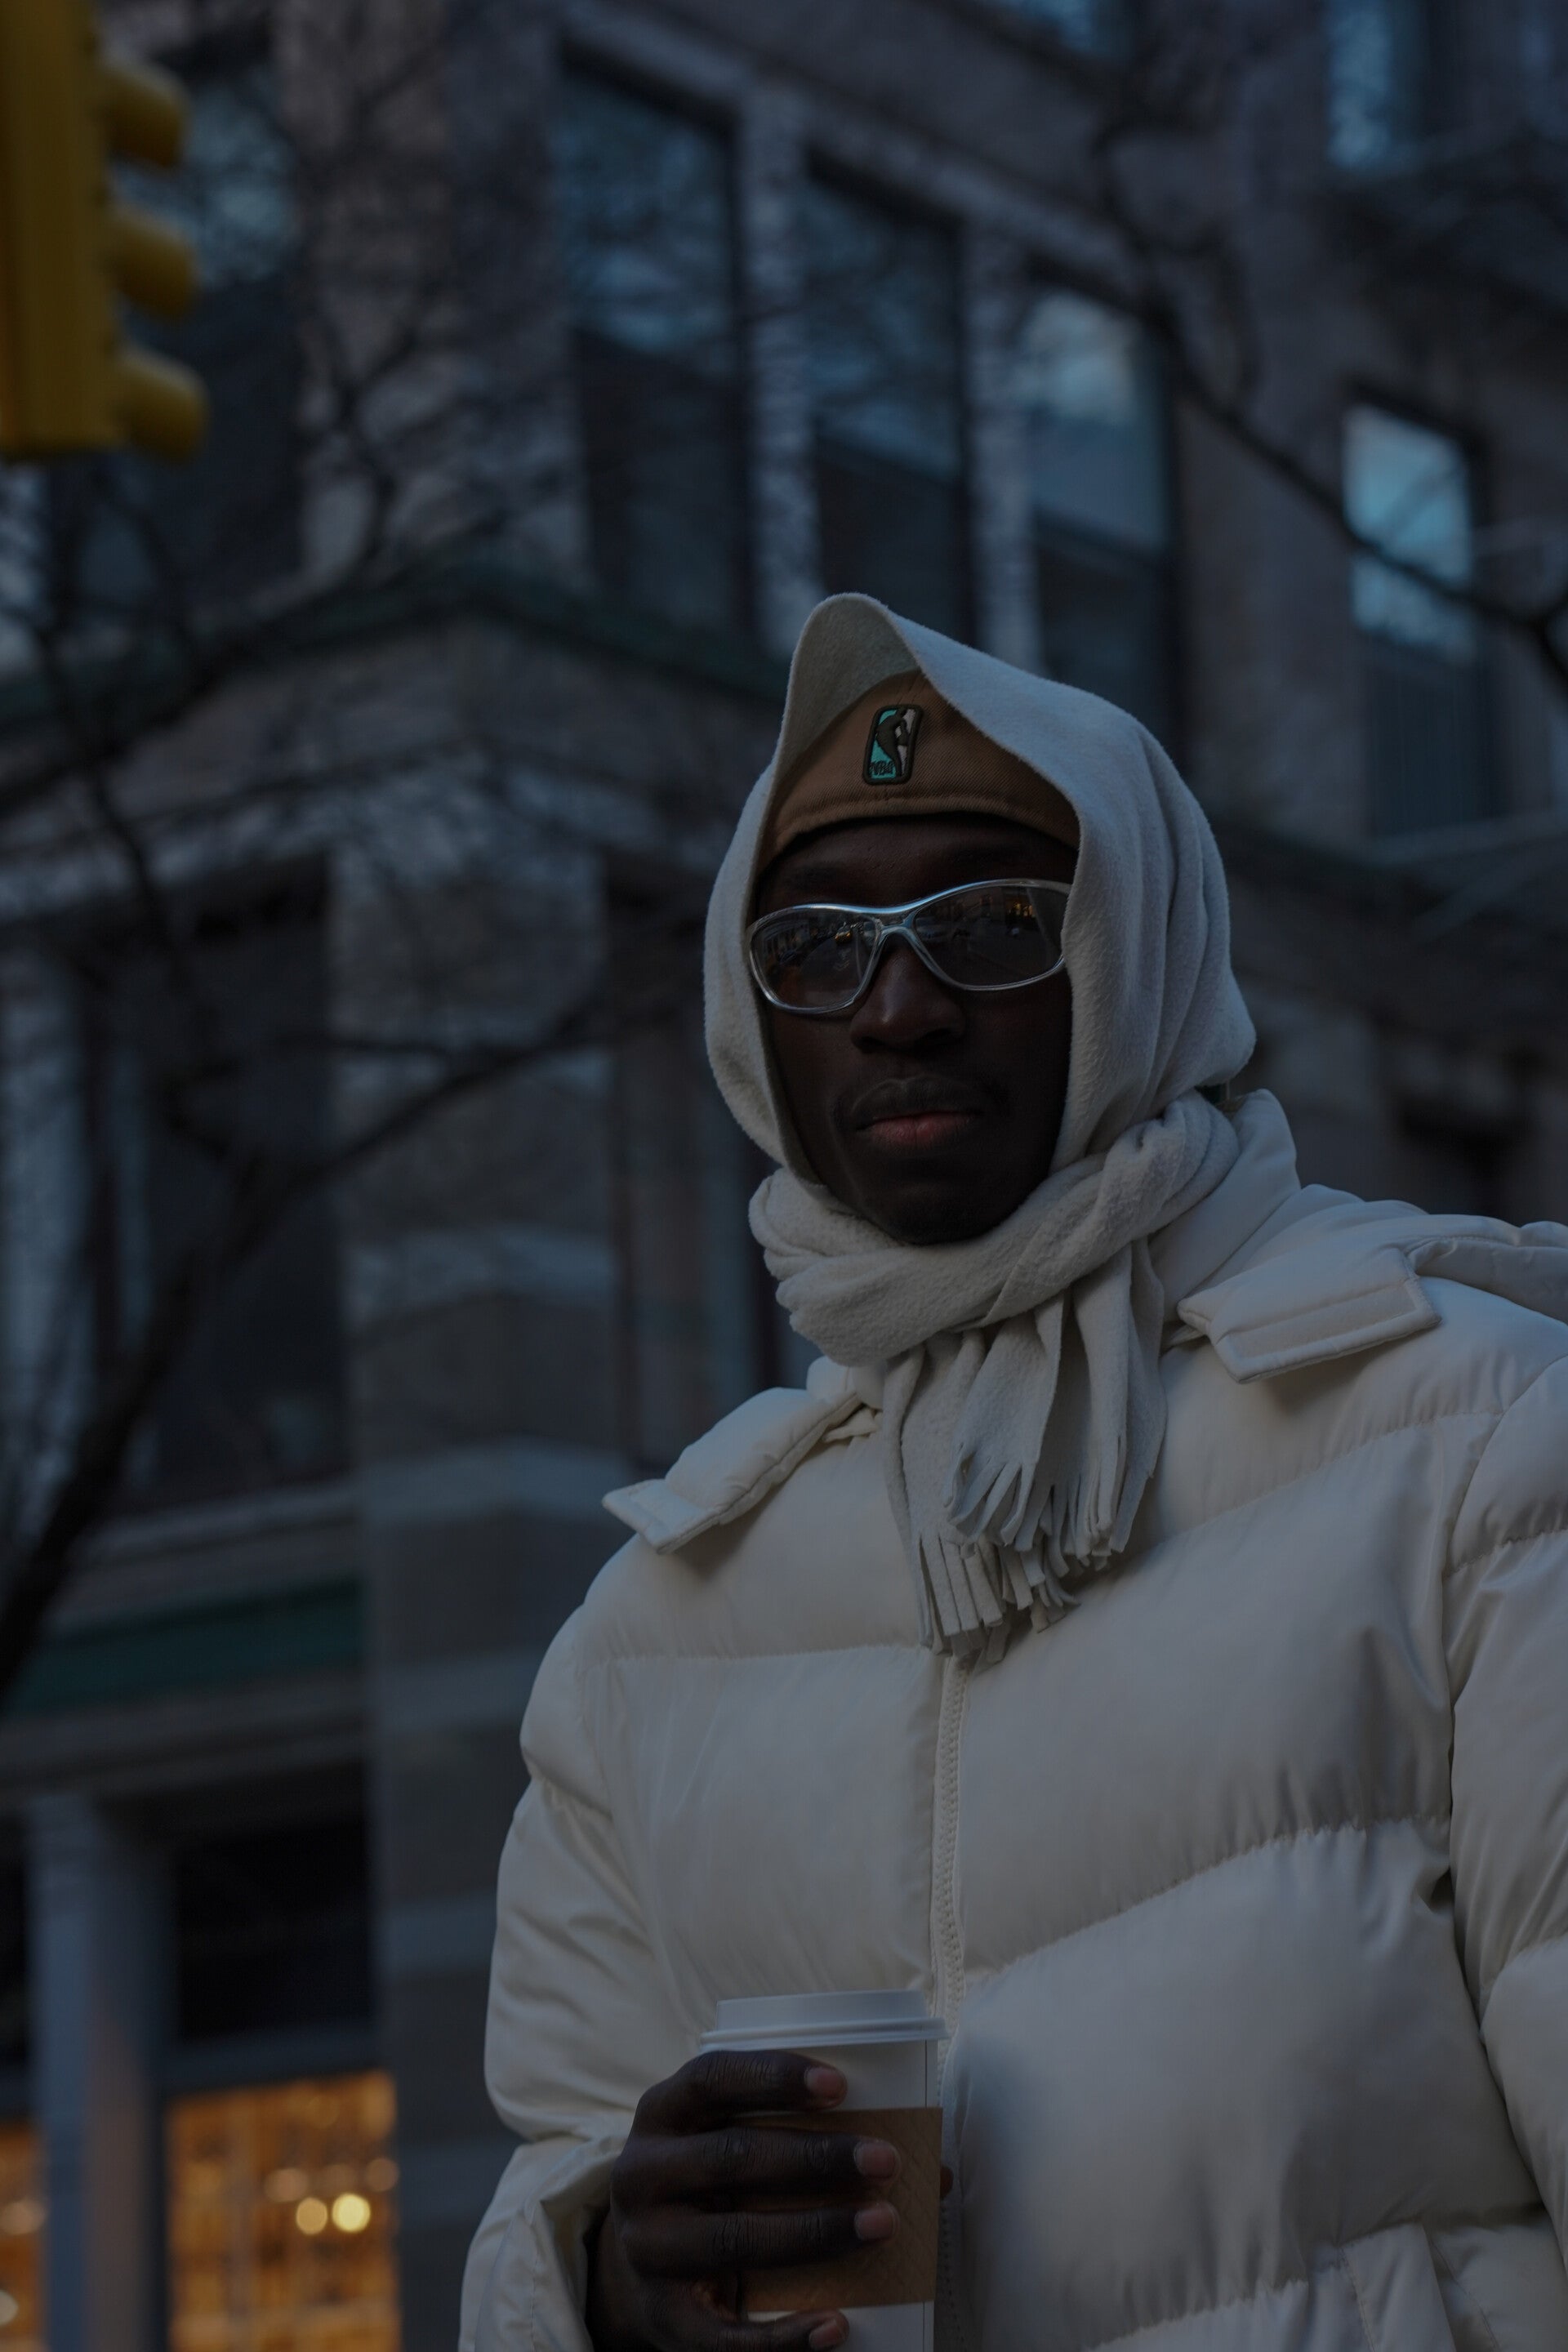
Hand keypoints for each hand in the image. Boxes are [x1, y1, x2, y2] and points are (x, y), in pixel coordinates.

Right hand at [586, 2047, 901, 2351]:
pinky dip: (785, 2335)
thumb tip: (934, 2169)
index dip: (773, 2076)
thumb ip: (809, 2136)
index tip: (839, 2084)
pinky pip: (725, 2335)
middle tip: (887, 2161)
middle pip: (732, 2158)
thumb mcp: (732, 2142)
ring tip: (882, 2224)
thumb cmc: (712, 2185)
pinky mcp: (663, 2317)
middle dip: (815, 2158)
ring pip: (734, 2238)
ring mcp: (647, 2248)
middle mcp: (642, 2174)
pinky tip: (839, 2323)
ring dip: (814, 2231)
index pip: (712, 2078)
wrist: (638, 2267)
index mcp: (662, 2113)